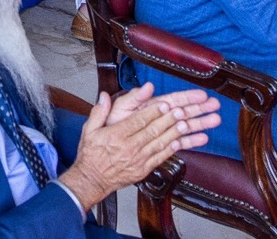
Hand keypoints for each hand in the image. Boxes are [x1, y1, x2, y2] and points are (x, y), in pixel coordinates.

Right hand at [61, 84, 220, 209]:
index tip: (164, 103)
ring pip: (159, 143)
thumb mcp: (89, 130)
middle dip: (168, 120)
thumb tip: (105, 96)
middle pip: (152, 131)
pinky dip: (171, 149)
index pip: (138, 121)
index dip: (152, 112)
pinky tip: (180, 142)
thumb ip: (98, 112)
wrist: (92, 179)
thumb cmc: (91, 154)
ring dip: (174, 133)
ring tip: (186, 124)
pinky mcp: (143, 169)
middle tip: (181, 110)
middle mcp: (129, 147)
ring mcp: (138, 159)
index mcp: (116, 135)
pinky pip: (160, 157)